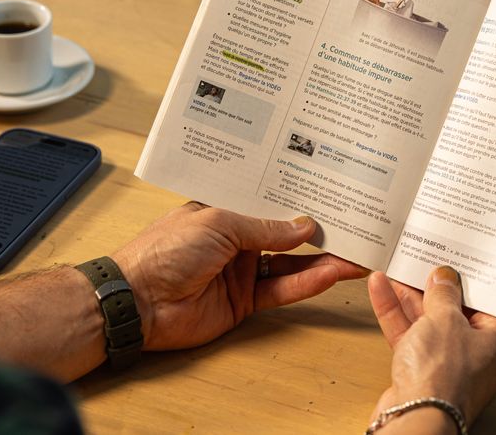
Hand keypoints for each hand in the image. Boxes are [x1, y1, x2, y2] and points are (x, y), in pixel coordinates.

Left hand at [112, 202, 367, 349]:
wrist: (137, 301)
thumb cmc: (166, 249)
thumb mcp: (220, 223)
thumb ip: (265, 228)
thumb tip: (304, 226)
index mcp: (225, 210)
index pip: (271, 202)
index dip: (300, 199)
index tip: (333, 193)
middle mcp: (237, 239)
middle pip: (287, 234)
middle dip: (321, 231)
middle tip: (358, 225)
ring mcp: (242, 271)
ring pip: (292, 263)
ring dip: (323, 260)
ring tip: (358, 254)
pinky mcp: (245, 301)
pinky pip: (282, 290)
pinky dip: (307, 283)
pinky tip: (332, 274)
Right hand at [368, 267, 495, 428]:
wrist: (415, 417)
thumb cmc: (443, 378)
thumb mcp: (445, 319)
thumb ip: (443, 294)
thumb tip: (444, 279)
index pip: (489, 298)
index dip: (471, 277)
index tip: (457, 259)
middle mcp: (479, 352)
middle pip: (456, 309)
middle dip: (435, 285)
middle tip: (424, 262)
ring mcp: (450, 362)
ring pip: (429, 321)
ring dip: (410, 296)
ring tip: (397, 270)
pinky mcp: (424, 370)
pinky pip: (412, 334)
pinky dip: (397, 313)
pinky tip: (383, 291)